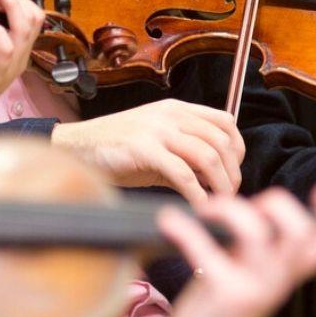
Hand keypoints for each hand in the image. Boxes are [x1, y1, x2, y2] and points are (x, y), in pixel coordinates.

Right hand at [51, 100, 244, 203]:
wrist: (78, 148)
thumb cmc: (117, 150)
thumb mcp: (157, 143)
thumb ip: (186, 154)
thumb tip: (216, 179)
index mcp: (176, 109)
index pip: (225, 121)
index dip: (237, 148)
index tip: (234, 171)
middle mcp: (170, 115)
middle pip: (221, 141)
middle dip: (232, 172)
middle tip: (230, 195)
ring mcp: (157, 130)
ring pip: (207, 155)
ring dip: (220, 184)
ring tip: (218, 203)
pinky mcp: (144, 149)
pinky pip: (183, 173)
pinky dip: (197, 194)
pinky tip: (198, 207)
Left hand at [158, 183, 315, 316]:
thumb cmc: (219, 307)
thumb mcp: (250, 274)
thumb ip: (260, 247)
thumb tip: (255, 209)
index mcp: (286, 275)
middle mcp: (277, 283)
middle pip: (300, 233)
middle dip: (276, 203)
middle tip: (248, 203)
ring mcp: (254, 289)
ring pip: (257, 233)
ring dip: (228, 209)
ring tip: (205, 209)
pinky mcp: (225, 295)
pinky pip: (206, 250)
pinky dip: (185, 229)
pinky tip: (169, 222)